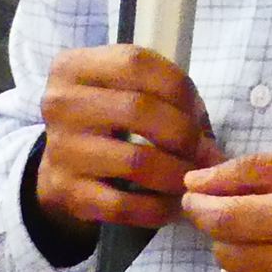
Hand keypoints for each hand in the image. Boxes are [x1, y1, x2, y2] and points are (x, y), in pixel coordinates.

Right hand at [35, 46, 220, 232]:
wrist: (61, 165)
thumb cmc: (108, 117)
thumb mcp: (124, 88)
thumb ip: (167, 97)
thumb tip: (212, 147)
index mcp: (73, 66)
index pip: (136, 63)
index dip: (179, 88)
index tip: (197, 113)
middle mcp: (60, 104)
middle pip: (139, 110)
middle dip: (184, 134)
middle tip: (203, 152)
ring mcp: (60, 150)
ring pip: (137, 161)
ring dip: (177, 174)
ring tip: (193, 178)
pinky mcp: (68, 193)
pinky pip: (125, 205)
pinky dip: (159, 208)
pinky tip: (173, 204)